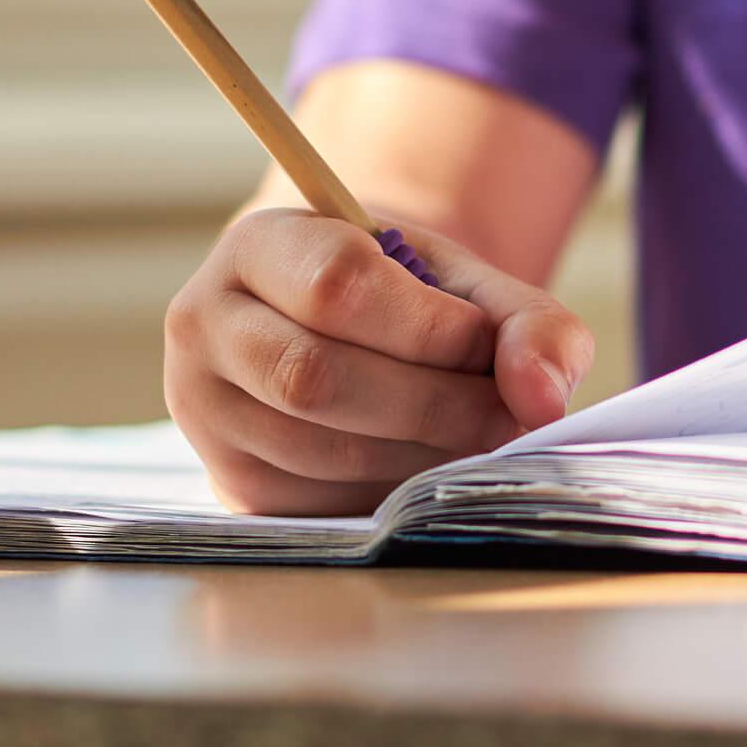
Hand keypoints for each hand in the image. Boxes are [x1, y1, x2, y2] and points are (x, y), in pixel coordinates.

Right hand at [163, 209, 594, 515]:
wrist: (335, 335)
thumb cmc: (401, 301)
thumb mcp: (462, 282)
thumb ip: (524, 322)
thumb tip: (543, 399)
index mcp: (256, 245)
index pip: (336, 284)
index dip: (425, 325)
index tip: (482, 342)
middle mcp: (204, 323)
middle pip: (317, 376)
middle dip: (431, 404)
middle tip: (503, 416)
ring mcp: (204, 410)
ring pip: (318, 447)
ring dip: (418, 455)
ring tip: (471, 438)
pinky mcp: (230, 481)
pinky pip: (317, 501)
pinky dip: (390, 490)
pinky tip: (423, 466)